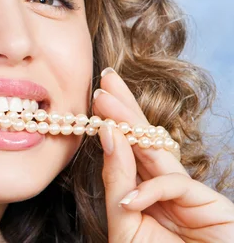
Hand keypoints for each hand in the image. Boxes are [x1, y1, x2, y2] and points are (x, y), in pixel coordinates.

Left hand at [94, 67, 233, 242]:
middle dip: (123, 108)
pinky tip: (131, 199)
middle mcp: (162, 186)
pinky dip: (150, 191)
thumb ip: (117, 182)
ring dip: (130, 125)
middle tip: (104, 80)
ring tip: (106, 101)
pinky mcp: (209, 205)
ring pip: (156, 151)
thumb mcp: (125, 225)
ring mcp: (186, 193)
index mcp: (142, 189)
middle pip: (142, 139)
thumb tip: (108, 136)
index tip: (95, 96)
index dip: (112, 121)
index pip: (125, 148)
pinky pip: (174, 187)